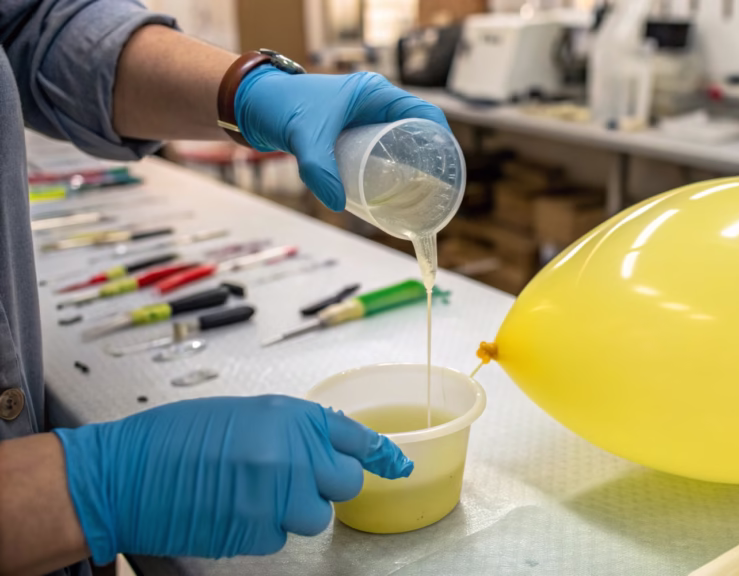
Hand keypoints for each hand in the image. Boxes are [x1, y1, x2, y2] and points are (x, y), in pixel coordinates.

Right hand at [55, 395, 411, 562]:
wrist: (123, 473)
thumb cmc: (173, 437)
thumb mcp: (244, 414)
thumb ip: (292, 429)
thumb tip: (323, 447)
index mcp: (290, 416)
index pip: (355, 437)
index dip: (381, 455)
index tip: (399, 466)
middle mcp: (292, 452)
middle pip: (344, 483)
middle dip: (323, 484)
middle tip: (288, 479)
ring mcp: (277, 495)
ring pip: (316, 516)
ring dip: (292, 511)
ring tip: (250, 494)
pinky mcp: (258, 531)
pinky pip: (281, 537)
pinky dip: (263, 529)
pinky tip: (231, 510)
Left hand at [234, 69, 449, 210]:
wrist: (254, 105)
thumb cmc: (281, 108)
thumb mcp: (304, 137)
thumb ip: (318, 169)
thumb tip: (338, 204)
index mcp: (374, 93)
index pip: (422, 111)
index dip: (440, 137)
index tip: (447, 165)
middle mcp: (375, 103)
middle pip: (417, 129)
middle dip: (430, 156)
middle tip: (437, 187)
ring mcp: (365, 119)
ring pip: (402, 140)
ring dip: (414, 163)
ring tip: (422, 193)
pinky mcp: (354, 133)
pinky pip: (385, 149)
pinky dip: (395, 165)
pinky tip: (397, 188)